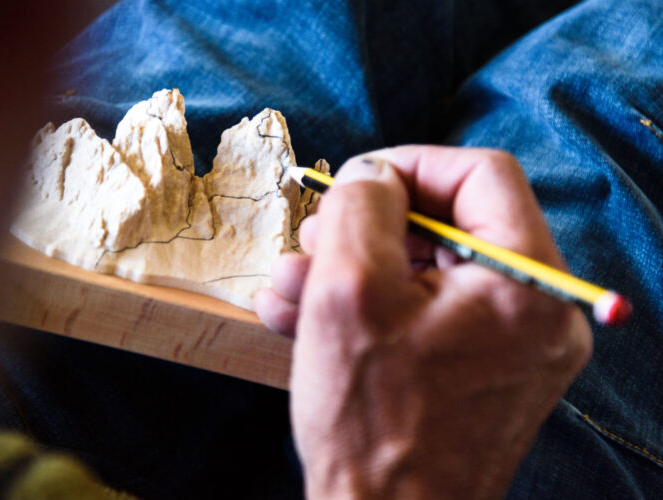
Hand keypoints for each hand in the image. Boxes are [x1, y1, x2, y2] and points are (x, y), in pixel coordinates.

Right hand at [254, 146, 591, 498]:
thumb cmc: (371, 425)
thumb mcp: (350, 291)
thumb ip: (362, 207)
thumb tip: (373, 174)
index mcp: (523, 286)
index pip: (482, 175)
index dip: (411, 164)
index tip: (356, 180)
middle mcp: (531, 312)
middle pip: (449, 223)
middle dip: (366, 225)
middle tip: (312, 241)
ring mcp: (505, 345)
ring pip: (424, 269)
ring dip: (352, 268)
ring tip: (290, 288)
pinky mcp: (474, 369)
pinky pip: (422, 312)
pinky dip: (367, 306)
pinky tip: (302, 315)